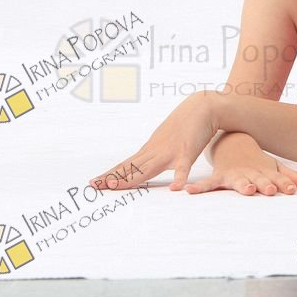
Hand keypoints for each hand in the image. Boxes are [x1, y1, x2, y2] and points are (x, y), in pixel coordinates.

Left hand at [91, 92, 218, 191]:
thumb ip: (155, 153)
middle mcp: (155, 151)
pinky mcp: (187, 152)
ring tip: (114, 187)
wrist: (203, 107)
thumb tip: (144, 162)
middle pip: (130, 168)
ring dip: (129, 178)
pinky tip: (176, 189)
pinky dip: (179, 178)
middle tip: (93, 186)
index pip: (125, 165)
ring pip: (146, 168)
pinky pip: (183, 168)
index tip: (94, 182)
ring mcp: (170, 151)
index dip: (110, 174)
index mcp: (150, 150)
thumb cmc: (185, 125)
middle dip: (111, 178)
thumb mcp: (165, 140)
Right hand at [186, 158, 296, 196]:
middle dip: (265, 184)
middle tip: (270, 189)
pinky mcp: (220, 176)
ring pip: (239, 180)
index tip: (290, 190)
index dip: (284, 183)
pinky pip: (209, 183)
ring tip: (246, 189)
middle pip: (260, 179)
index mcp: (265, 171)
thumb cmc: (257, 161)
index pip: (277, 178)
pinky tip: (189, 191)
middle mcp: (251, 172)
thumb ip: (289, 177)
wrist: (233, 139)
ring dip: (243, 185)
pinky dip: (200, 188)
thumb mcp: (274, 166)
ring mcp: (235, 174)